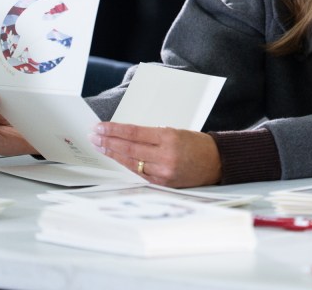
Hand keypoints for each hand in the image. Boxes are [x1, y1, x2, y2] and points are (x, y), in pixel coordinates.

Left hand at [90, 122, 221, 187]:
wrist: (217, 163)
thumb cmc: (197, 144)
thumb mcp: (176, 132)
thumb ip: (154, 135)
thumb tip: (127, 134)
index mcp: (169, 137)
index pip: (134, 133)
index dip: (115, 130)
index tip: (100, 127)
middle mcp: (165, 155)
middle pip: (129, 148)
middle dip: (109, 141)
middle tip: (94, 136)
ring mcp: (164, 172)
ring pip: (131, 163)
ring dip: (113, 154)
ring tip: (100, 147)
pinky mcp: (163, 184)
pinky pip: (139, 174)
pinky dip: (126, 166)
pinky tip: (116, 160)